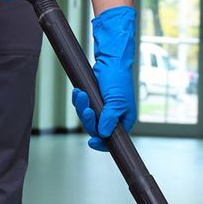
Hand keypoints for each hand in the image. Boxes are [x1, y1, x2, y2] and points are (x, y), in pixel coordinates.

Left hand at [71, 6, 136, 151]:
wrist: (111, 61)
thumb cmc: (118, 80)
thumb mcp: (116, 101)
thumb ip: (110, 119)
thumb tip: (103, 134)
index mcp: (124, 120)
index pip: (113, 139)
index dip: (102, 142)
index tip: (92, 142)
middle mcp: (113, 117)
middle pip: (96, 129)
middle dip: (89, 119)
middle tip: (87, 109)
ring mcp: (103, 109)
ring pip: (88, 118)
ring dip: (82, 107)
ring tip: (80, 94)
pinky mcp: (94, 100)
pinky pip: (83, 107)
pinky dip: (79, 101)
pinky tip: (78, 92)